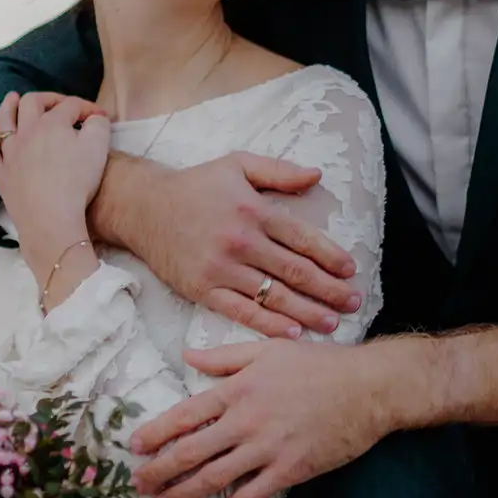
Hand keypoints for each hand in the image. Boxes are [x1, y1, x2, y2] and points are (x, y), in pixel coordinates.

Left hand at [0, 91, 110, 248]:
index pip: (70, 106)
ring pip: (4, 120)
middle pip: (32, 103)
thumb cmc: (77, 183)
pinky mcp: (1, 174)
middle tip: (58, 103)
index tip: (99, 117)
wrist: (51, 218)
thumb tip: (95, 117)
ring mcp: (10, 152)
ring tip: (12, 98)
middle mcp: (27, 132)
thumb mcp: (98, 148)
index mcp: (52, 123)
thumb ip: (99, 125)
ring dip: (8, 106)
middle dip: (47, 98)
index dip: (87, 107)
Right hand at [105, 153, 362, 338]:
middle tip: (354, 302)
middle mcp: (240, 241)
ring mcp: (221, 268)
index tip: (350, 270)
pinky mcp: (203, 289)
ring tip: (333, 322)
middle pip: (295, 271)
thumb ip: (279, 171)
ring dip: (307, 312)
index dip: (330, 256)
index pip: (302, 238)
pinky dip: (269, 325)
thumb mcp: (237, 165)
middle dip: (329, 289)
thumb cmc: (195, 185)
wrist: (143, 207)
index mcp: (253, 209)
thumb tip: (317, 175)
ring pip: (273, 296)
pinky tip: (292, 333)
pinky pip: (242, 312)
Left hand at [129, 337, 412, 497]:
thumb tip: (186, 355)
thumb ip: (224, 357)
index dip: (156, 433)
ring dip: (184, 494)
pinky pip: (251, 495)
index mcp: (239, 388)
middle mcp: (248, 420)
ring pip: (216, 477)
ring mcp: (269, 447)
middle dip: (160, 470)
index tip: (134, 446)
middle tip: (138, 483)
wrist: (369, 387)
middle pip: (192, 451)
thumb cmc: (319, 364)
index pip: (185, 414)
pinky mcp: (291, 469)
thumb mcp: (268, 349)